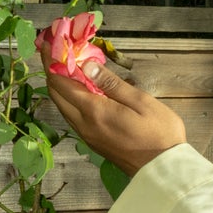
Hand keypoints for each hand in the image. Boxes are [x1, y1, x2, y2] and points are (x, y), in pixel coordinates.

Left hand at [44, 62, 186, 176]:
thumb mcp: (140, 101)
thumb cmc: (159, 133)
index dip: (52, 60)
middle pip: (56, 94)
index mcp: (93, 111)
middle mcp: (83, 124)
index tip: (50, 41)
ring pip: (63, 106)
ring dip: (60, 84)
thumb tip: (86, 64)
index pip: (61, 81)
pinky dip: (70, 98)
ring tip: (67, 64)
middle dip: (52, 70)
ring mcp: (86, 134)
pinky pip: (72, 115)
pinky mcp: (92, 141)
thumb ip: (111, 83)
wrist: (162, 170)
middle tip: (55, 50)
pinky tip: (82, 88)